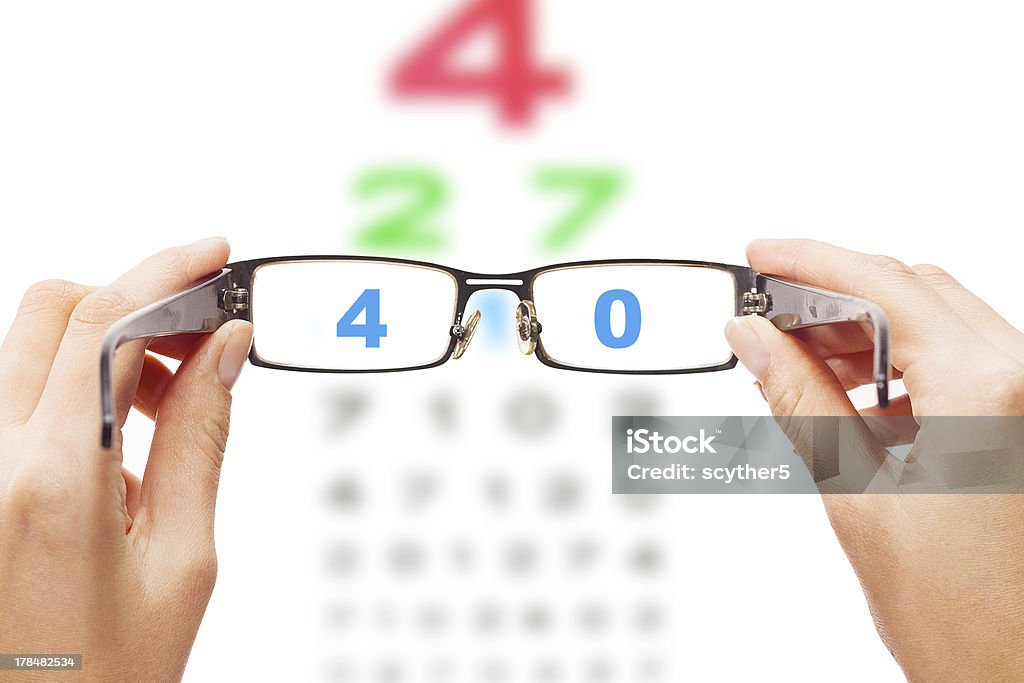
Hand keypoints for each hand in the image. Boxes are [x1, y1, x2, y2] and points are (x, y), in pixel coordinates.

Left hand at [0, 238, 251, 681]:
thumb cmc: (105, 673)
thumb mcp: (181, 558)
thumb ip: (201, 436)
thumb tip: (225, 351)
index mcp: (51, 481)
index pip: (105, 324)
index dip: (167, 272)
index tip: (213, 260)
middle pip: (54, 311)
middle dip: (136, 302)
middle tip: (201, 337)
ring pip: (31, 348)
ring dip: (106, 349)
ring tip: (164, 410)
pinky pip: (17, 396)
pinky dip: (75, 389)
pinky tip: (119, 445)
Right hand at [725, 239, 1023, 680]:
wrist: (1012, 672)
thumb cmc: (959, 613)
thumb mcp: (856, 494)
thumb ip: (798, 398)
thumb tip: (752, 338)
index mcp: (986, 389)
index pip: (886, 286)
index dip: (811, 261)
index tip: (761, 255)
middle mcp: (1022, 381)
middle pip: (915, 292)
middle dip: (832, 293)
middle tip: (763, 310)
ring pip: (935, 322)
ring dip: (862, 329)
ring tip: (793, 354)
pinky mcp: (1019, 421)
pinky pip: (956, 361)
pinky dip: (895, 362)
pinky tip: (847, 392)